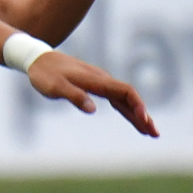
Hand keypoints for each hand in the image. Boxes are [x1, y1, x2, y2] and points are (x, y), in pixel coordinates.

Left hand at [27, 50, 158, 135]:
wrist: (37, 59)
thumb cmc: (45, 74)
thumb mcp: (55, 87)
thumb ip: (74, 96)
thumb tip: (93, 110)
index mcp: (96, 80)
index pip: (125, 91)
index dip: (137, 105)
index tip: (144, 120)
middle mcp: (102, 80)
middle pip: (130, 97)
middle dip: (143, 116)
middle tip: (155, 134)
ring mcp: (100, 83)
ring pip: (124, 99)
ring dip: (137, 115)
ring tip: (149, 132)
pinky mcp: (95, 86)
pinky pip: (116, 99)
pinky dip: (126, 109)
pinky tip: (132, 117)